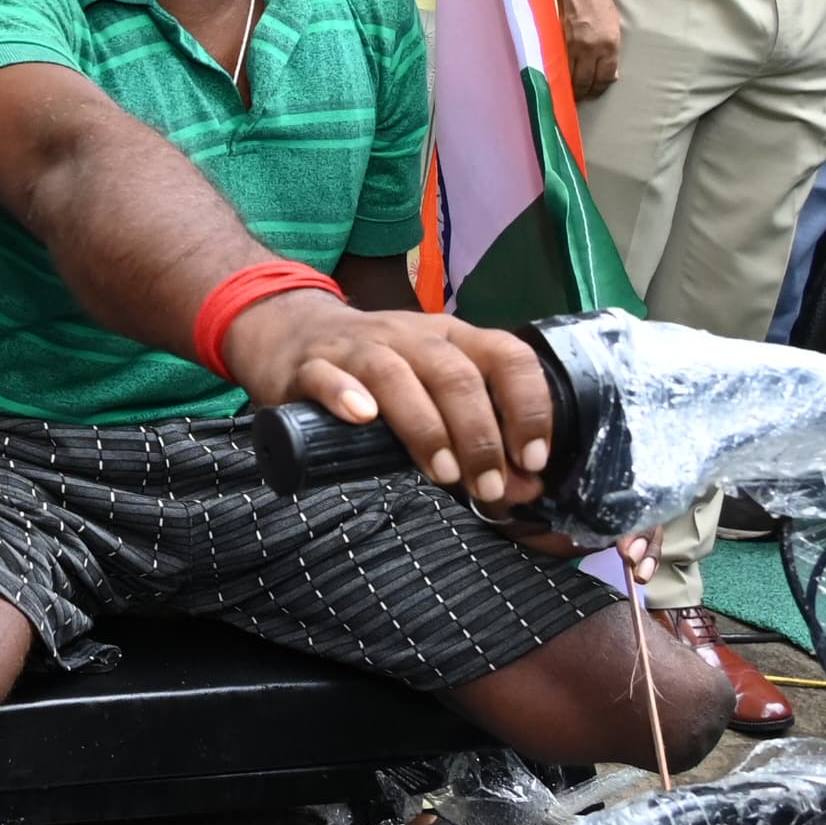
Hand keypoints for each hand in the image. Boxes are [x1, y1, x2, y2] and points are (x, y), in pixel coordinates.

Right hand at [223, 294, 555, 510]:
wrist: (293, 336)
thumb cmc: (379, 375)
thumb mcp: (433, 393)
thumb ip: (479, 437)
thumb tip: (522, 489)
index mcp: (451, 338)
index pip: (507, 356)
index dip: (529, 407)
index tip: (532, 460)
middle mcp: (410, 335)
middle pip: (455, 375)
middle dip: (479, 436)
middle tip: (487, 487)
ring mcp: (358, 347)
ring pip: (397, 375)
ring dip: (426, 427)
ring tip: (442, 474)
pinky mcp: (310, 365)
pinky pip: (328, 376)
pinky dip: (345, 395)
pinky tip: (361, 419)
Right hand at [555, 0, 622, 98]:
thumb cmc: (598, 0)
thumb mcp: (613, 25)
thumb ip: (611, 51)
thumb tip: (609, 74)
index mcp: (609, 44)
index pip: (604, 77)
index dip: (599, 88)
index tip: (595, 91)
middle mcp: (590, 47)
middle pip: (585, 81)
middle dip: (584, 92)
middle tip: (581, 96)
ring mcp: (570, 44)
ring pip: (568, 76)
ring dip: (569, 86)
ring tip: (568, 90)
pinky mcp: (554, 39)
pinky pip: (556, 63)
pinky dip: (557, 73)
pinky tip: (557, 76)